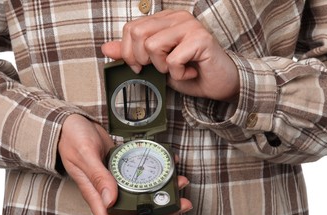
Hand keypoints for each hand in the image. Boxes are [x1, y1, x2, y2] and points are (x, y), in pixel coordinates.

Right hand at [58, 114, 191, 214]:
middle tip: (180, 203)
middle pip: (134, 212)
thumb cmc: (71, 139)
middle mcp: (107, 191)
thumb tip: (111, 200)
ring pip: (142, 193)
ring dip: (163, 191)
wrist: (72, 124)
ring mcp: (116, 180)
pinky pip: (142, 174)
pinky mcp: (122, 167)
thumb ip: (98, 176)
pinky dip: (157, 171)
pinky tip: (169, 163)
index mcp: (95, 194)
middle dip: (159, 211)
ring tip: (180, 181)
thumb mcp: (84, 155)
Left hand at [102, 10, 239, 101]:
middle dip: (142, 59)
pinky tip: (190, 73)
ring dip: (162, 67)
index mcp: (164, 20)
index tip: (141, 66)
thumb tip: (106, 48)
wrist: (219, 84)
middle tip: (160, 69)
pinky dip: (179, 75)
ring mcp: (190, 26)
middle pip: (138, 33)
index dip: (129, 52)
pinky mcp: (201, 39)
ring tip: (177, 69)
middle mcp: (177, 17)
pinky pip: (173, 60)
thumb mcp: (155, 65)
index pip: (130, 28)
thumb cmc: (190, 72)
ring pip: (152, 46)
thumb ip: (132, 54)